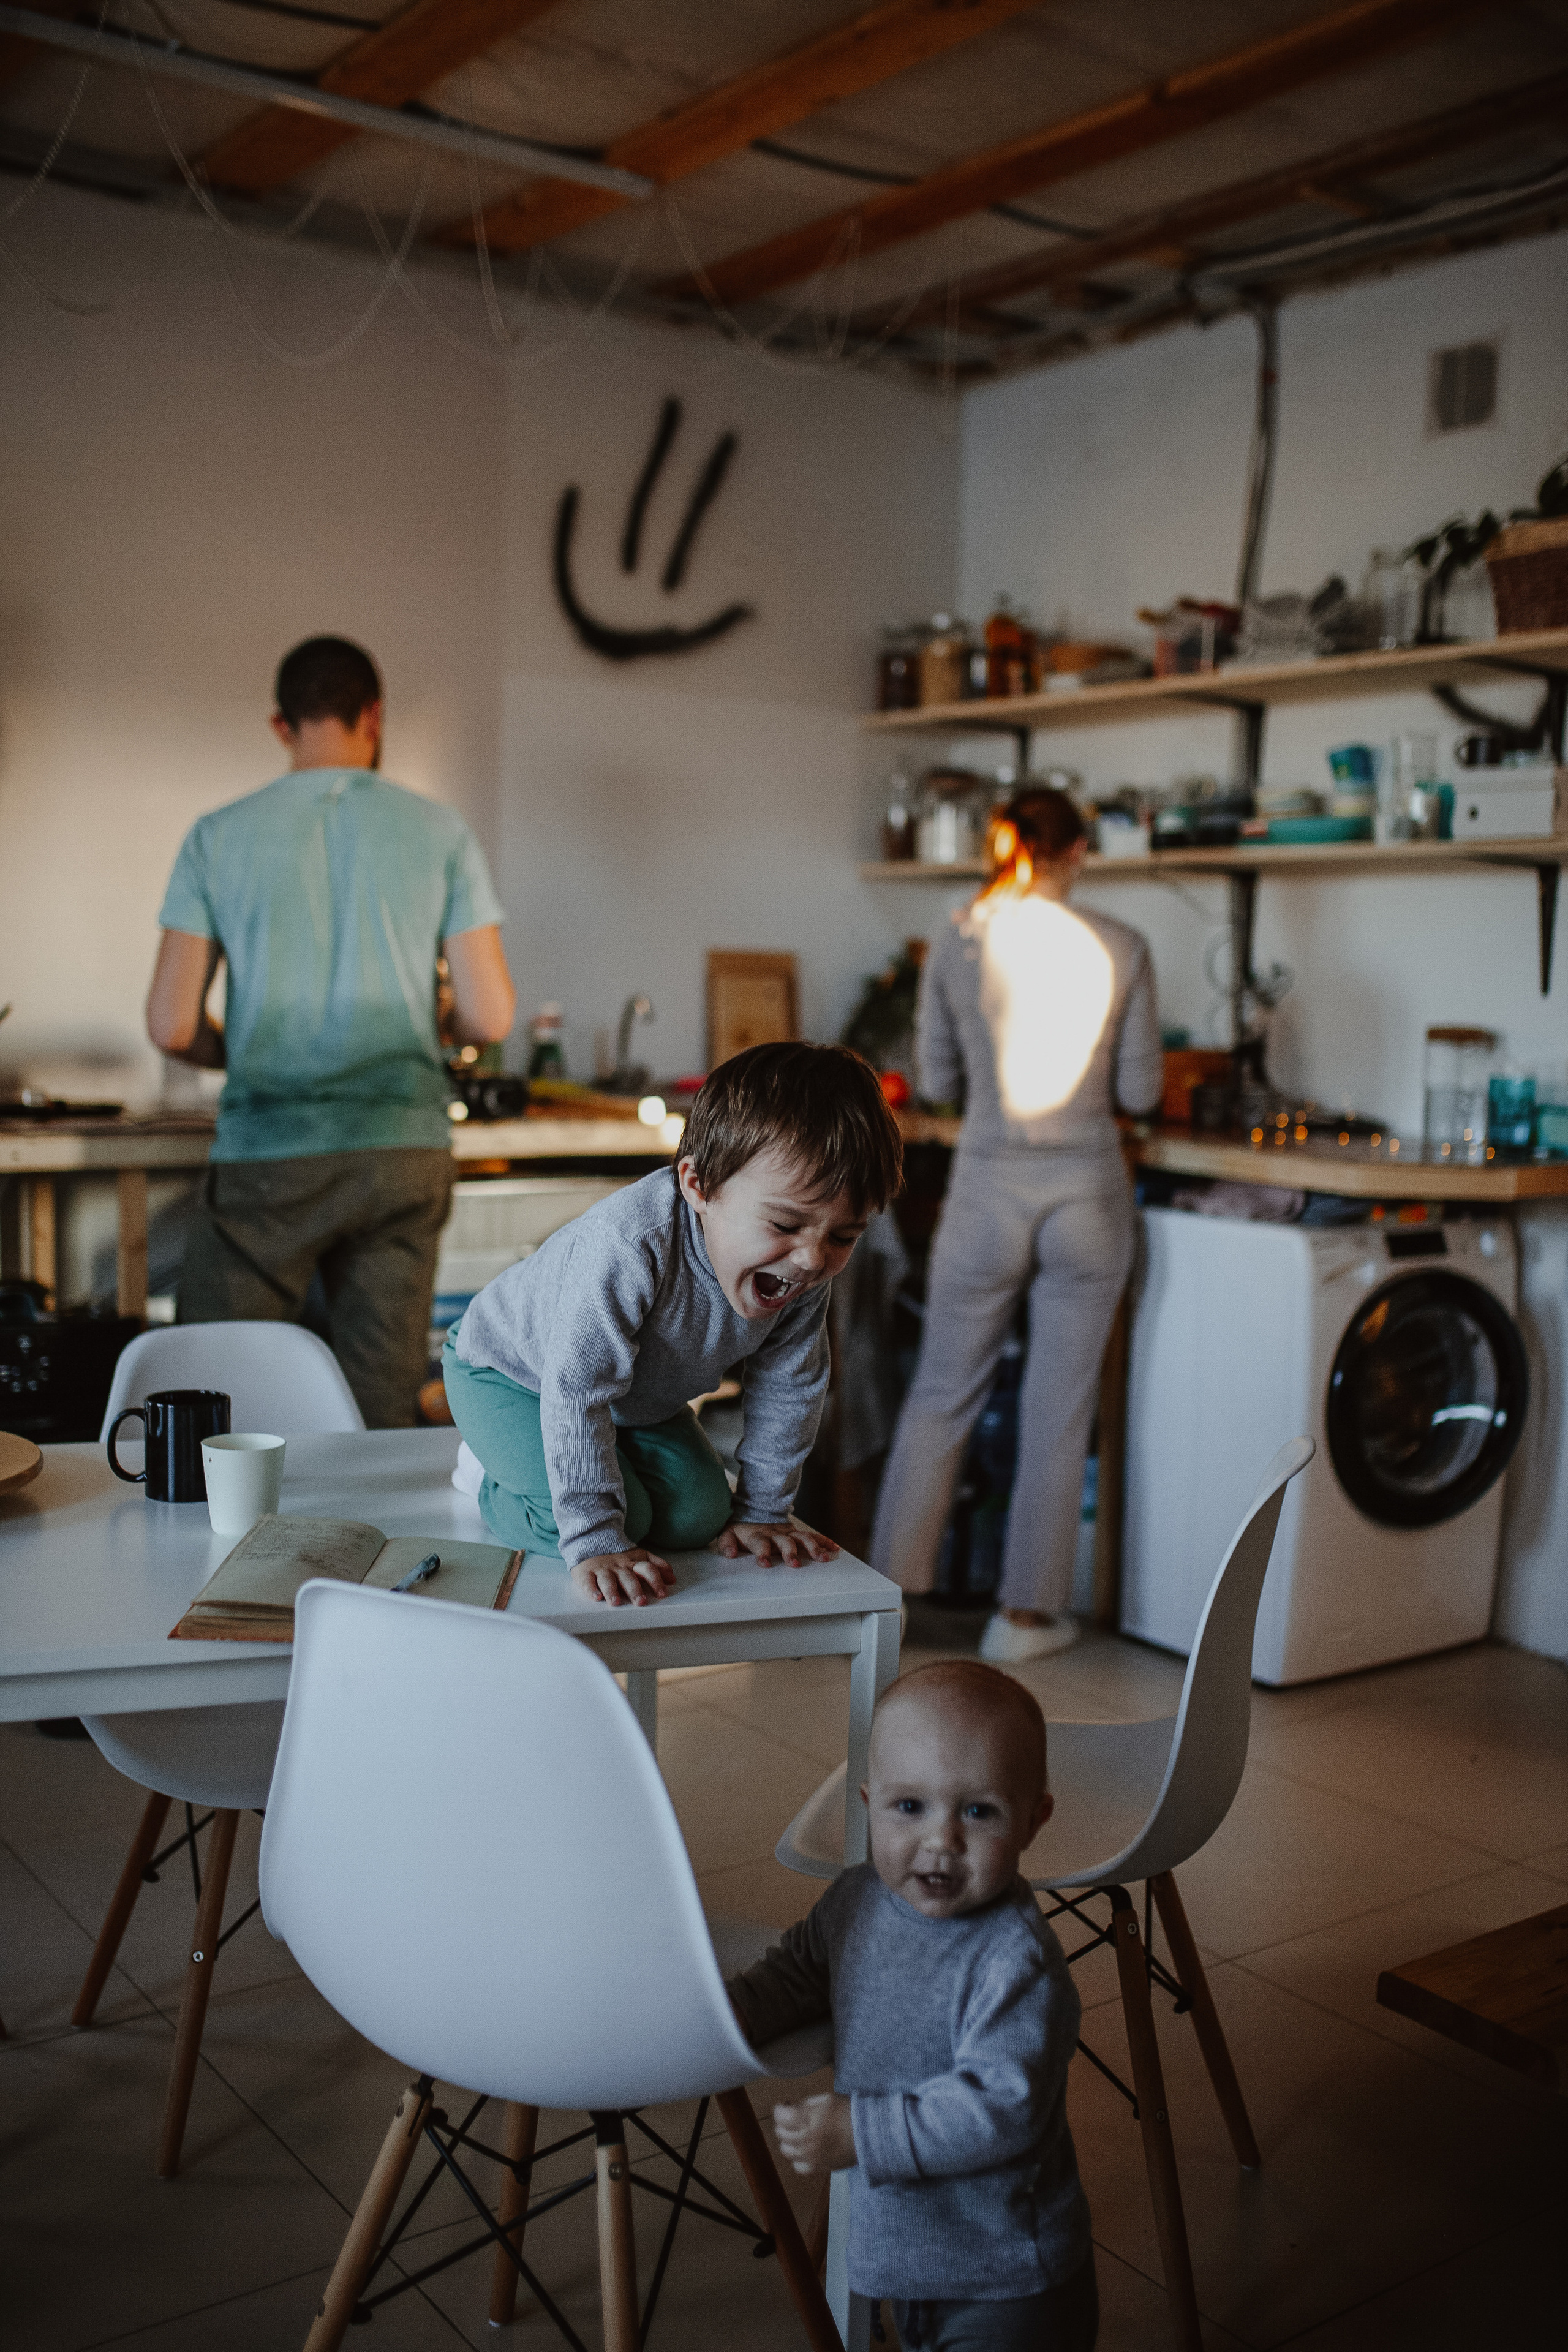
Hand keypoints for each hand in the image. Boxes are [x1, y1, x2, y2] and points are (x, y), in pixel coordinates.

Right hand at [570, 1548, 674, 1606]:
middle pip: (628, 1578)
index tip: (662, 1594)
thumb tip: (672, 1578)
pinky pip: (587, 1581)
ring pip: (607, 1580)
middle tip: (641, 1602)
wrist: (591, 1543)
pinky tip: (595, 1597)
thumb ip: (657, 1566)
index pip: (647, 1569)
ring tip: (616, 1602)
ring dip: (612, 1591)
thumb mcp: (640, 1556)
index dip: (656, 1581)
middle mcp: (618, 1567)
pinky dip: (590, 1590)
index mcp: (633, 1563)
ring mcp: (602, 1570)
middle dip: (635, 1590)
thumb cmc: (619, 1557)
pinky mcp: (585, 1573)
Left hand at [713, 1519, 839, 1566]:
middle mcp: (775, 1534)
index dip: (763, 1553)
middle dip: (791, 1552)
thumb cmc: (740, 1528)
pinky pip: (812, 1535)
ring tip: (822, 1559)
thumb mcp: (727, 1533)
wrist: (753, 1510)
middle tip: (795, 1564)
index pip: (760, 1544)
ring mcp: (788, 1532)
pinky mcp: (796, 1533)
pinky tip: (833, 1548)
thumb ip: (726, 1544)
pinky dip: (823, 1541)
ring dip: (813, 1548)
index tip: (765, 1563)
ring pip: (802, 1538)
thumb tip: (730, 1555)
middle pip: (785, 1542)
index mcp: (758, 1535)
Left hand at [772, 2093, 855, 2176]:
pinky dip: (797, 2158)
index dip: (780, 2108)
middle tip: (793, 2117)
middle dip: (784, 2122)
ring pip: (785, 2150)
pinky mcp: (818, 2169)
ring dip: (788, 2140)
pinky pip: (797, 2167)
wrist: (868, 2135)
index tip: (785, 2104)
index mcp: (808, 2121)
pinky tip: (805, 2149)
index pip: (781, 2116)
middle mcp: (806, 2141)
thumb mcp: (827, 2099)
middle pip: (780, 2133)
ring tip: (798, 2133)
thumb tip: (792, 2109)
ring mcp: (811, 2157)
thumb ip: (806, 2104)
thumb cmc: (848, 2112)